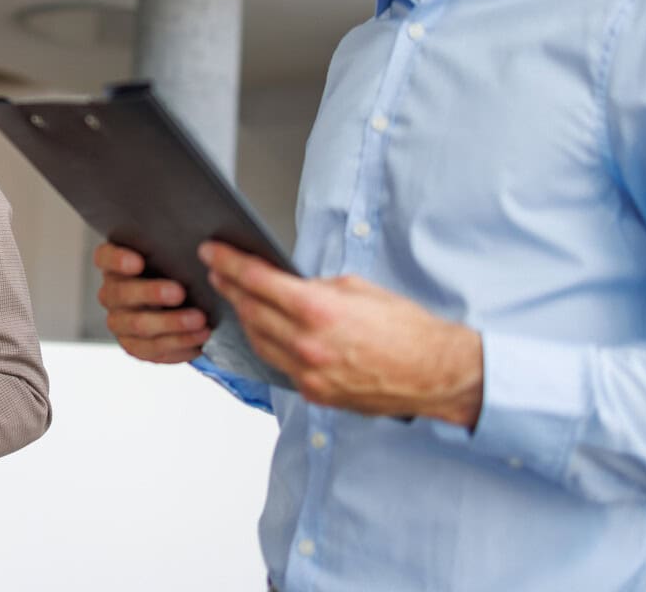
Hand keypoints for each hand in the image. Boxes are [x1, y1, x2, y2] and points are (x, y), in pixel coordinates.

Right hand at [94, 242, 211, 363]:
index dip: (118, 260)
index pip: (105, 257)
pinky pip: (152, 348)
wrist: (181, 308)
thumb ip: (173, 250)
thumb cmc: (175, 273)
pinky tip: (199, 338)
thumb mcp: (171, 258)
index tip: (138, 262)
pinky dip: (178, 344)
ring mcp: (119, 322)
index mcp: (114, 265)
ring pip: (138, 324)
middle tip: (180, 292)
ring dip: (171, 323)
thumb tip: (202, 243)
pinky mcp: (133, 346)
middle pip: (122, 294)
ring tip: (199, 320)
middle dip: (152, 293)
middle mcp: (111, 293)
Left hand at [200, 241, 482, 425]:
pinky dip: (267, 344)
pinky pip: (279, 364)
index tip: (211, 251)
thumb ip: (317, 287)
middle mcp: (307, 344)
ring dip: (244, 316)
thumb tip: (288, 285)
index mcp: (318, 311)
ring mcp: (308, 373)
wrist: (435, 373)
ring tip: (236, 296)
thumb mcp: (359, 289)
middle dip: (229, 286)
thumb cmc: (406, 328)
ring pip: (258, 340)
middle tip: (216, 270)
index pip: (257, 281)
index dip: (228, 263)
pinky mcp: (315, 393)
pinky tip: (264, 330)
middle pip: (250, 310)